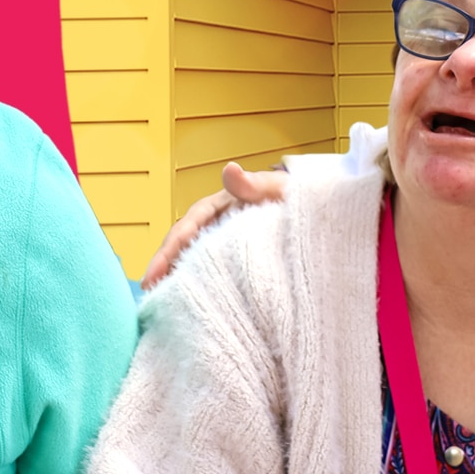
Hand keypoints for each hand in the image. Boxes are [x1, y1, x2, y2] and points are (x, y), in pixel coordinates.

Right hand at [140, 162, 288, 290]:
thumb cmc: (302, 198)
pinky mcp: (241, 261)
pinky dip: (200, 284)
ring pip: (196, 259)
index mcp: (226, 204)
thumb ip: (257, 184)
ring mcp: (230, 243)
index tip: (154, 274)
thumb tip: (228, 169)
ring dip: (178, 277)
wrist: (325, 215)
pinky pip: (215, 271)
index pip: (190, 225)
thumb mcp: (282, 190)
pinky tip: (192, 304)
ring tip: (162, 303)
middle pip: (185, 244)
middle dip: (164, 267)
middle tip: (149, 295)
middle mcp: (222, 223)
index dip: (169, 250)